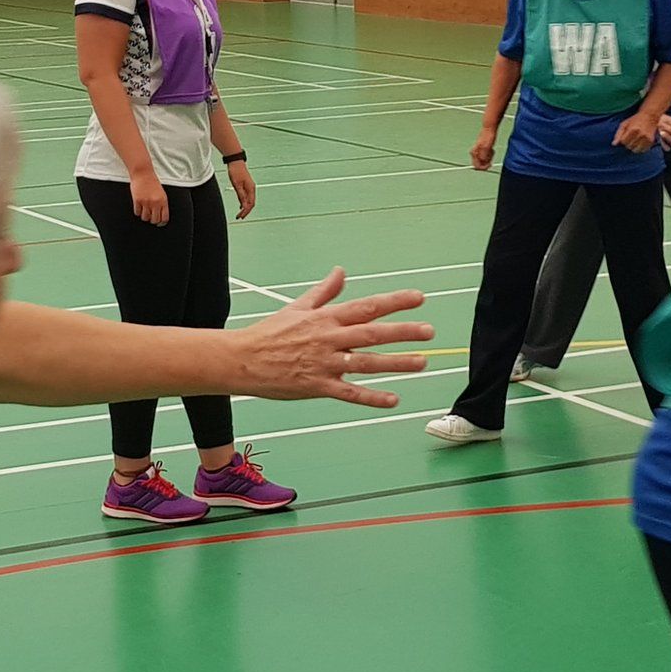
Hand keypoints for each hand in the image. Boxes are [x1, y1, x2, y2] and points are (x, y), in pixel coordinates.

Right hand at [129, 173, 168, 225]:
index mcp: (163, 201)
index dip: (161, 223)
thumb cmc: (152, 182)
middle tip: (150, 217)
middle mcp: (155, 203)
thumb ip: (162, 204)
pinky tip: (139, 207)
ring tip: (144, 211)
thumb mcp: (161, 193)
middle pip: (154, 220)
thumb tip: (160, 216)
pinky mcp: (137, 200)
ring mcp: (146, 202)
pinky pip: (137, 212)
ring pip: (145, 218)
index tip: (159, 223)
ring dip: (144, 216)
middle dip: (152, 220)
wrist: (143, 173)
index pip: (164, 218)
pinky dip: (138, 212)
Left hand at [227, 160, 255, 219]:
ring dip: (245, 208)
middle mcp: (252, 189)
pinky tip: (241, 206)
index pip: (250, 204)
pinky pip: (247, 197)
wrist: (236, 162)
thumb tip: (243, 205)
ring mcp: (249, 187)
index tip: (240, 216)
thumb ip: (240, 195)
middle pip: (251, 203)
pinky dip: (244, 202)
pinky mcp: (246, 186)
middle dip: (246, 211)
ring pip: (249, 200)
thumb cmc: (236, 171)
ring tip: (240, 214)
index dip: (245, 211)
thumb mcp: (236, 184)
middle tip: (240, 217)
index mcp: (251, 189)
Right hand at [234, 269, 433, 405]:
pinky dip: (371, 397)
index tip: (418, 298)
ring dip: (396, 363)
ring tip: (422, 362)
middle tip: (429, 332)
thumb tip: (340, 272)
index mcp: (326, 318)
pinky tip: (393, 399)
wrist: (241, 359)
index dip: (394, 301)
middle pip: (373, 334)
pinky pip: (349, 393)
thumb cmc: (269, 333)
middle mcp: (329, 339)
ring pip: (367, 363)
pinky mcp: (317, 386)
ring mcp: (324, 363)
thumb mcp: (297, 307)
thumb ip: (323, 291)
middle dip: (403, 332)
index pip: (366, 306)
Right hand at [471, 127, 496, 170]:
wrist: (489, 129)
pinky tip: (491, 149)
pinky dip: (490, 155)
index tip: (490, 164)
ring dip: (489, 157)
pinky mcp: (481, 150)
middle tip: (491, 154)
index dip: (484, 167)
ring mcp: (478, 152)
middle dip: (487, 161)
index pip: (476, 166)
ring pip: (484, 160)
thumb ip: (483, 156)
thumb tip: (482, 163)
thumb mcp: (486, 148)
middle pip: (480, 164)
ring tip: (491, 150)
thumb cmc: (488, 137)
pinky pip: (486, 157)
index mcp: (474, 153)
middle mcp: (474, 153)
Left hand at [613, 111, 660, 153]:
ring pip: (635, 150)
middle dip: (628, 143)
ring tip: (635, 140)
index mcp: (633, 129)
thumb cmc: (635, 120)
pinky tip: (640, 142)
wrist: (650, 116)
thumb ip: (618, 134)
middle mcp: (640, 134)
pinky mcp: (651, 142)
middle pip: (629, 146)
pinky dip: (640, 148)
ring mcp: (646, 138)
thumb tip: (614, 144)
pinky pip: (642, 151)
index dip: (623, 140)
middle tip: (631, 137)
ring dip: (633, 147)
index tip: (625, 136)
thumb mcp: (624, 124)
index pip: (623, 142)